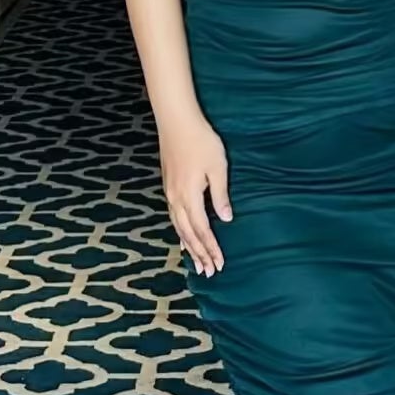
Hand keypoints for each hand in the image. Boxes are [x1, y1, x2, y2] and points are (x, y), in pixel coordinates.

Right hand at [160, 113, 231, 275]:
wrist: (177, 121)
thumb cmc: (201, 141)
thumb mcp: (217, 168)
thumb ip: (220, 195)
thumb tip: (225, 219)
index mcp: (189, 196)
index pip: (202, 230)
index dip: (211, 248)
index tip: (219, 264)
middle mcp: (176, 199)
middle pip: (188, 234)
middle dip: (199, 254)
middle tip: (208, 272)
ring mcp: (170, 193)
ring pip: (178, 227)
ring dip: (188, 246)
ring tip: (196, 262)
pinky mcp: (168, 186)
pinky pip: (173, 216)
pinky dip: (179, 231)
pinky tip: (182, 237)